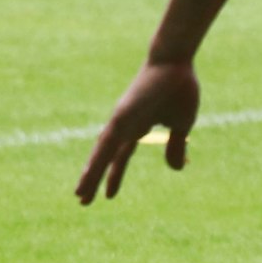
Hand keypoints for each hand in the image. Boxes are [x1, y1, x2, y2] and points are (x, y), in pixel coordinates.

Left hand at [76, 60, 200, 204]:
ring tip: (80, 192)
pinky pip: (110, 138)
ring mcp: (121, 119)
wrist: (175, 62)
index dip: (113, 175)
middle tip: (80, 199)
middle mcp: (123, 125)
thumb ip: (175, 146)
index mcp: (137, 128)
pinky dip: (101, 155)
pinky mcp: (123, 113)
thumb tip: (176, 169)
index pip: (120, 156)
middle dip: (93, 178)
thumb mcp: (181, 125)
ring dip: (91, 172)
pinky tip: (92, 169)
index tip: (108, 196)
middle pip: (104, 157)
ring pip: (102, 151)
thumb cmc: (178, 88)